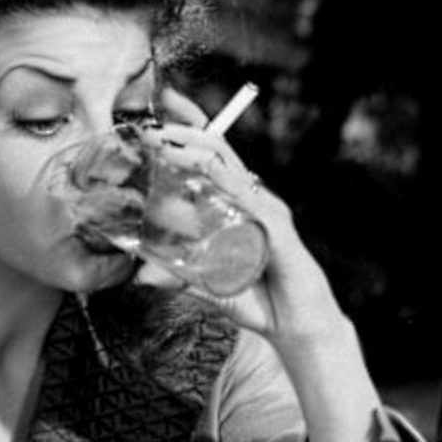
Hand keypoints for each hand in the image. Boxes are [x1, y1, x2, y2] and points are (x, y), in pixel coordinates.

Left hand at [151, 89, 342, 343]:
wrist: (301, 329)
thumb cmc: (263, 303)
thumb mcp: (213, 289)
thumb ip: (181, 280)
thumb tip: (141, 276)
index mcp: (241, 207)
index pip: (215, 160)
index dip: (192, 132)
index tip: (163, 111)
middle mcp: (255, 202)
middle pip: (221, 155)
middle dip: (188, 131)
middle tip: (154, 125)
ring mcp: (268, 213)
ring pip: (231, 171)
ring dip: (198, 151)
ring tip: (168, 140)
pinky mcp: (279, 232)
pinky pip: (251, 202)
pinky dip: (229, 184)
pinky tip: (209, 171)